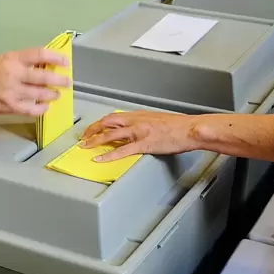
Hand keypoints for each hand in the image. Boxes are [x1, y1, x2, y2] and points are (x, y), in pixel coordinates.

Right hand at [0, 48, 70, 115]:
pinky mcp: (9, 105)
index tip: (65, 61)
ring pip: (40, 94)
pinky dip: (41, 109)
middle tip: (67, 82)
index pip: (39, 54)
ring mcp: (12, 91)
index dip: (55, 57)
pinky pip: (31, 109)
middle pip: (43, 77)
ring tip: (56, 94)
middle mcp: (14, 73)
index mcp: (13, 58)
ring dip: (52, 94)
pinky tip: (45, 107)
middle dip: (59, 80)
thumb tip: (45, 68)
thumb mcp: (4, 60)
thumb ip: (23, 64)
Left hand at [80, 111, 198, 161]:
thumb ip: (144, 123)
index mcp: (138, 115)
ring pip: (110, 135)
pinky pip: (122, 150)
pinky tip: (100, 158)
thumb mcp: (157, 120)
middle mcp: (136, 121)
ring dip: (95, 140)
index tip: (93, 128)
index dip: (100, 123)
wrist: (190, 129)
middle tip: (83, 138)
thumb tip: (136, 129)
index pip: (113, 116)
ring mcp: (139, 132)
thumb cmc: (178, 126)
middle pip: (107, 122)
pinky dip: (108, 155)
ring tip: (85, 147)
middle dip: (92, 130)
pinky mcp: (144, 144)